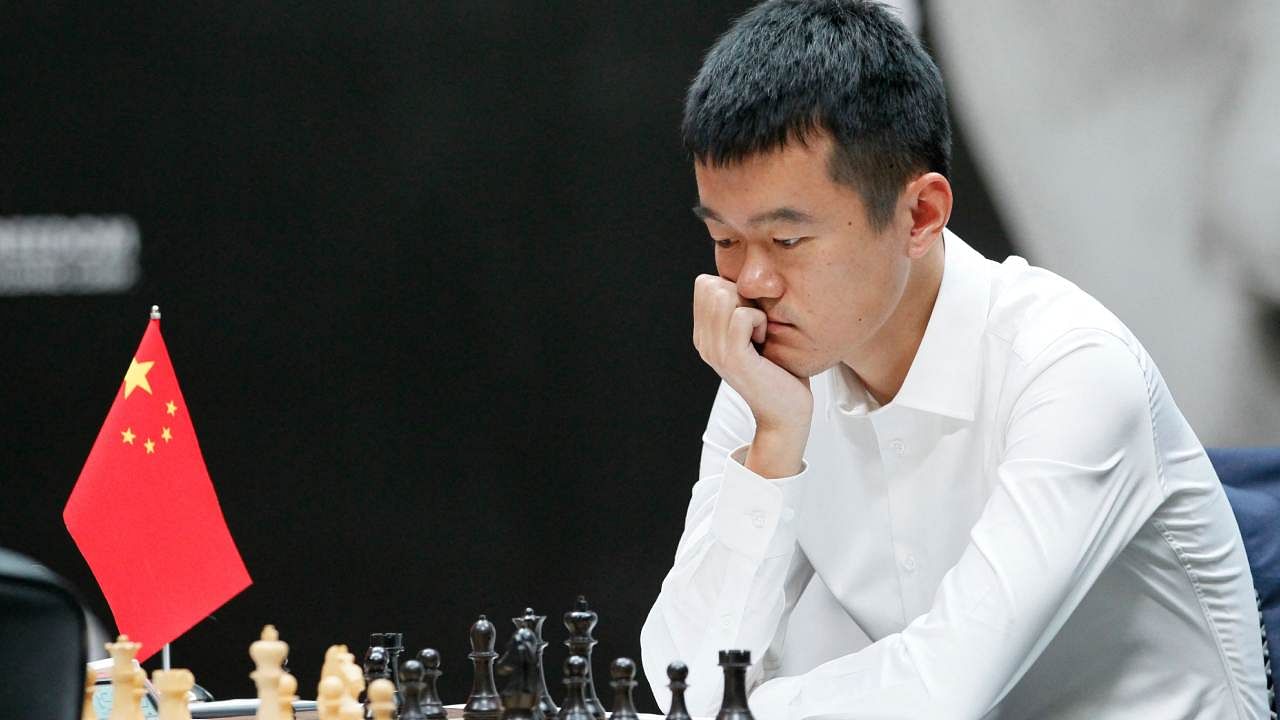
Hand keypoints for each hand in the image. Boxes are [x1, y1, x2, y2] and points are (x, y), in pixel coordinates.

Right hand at [692, 274, 812, 474]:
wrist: (785, 414)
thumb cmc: (780, 373)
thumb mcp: (755, 335)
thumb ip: (742, 310)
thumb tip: (745, 279)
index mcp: (705, 335)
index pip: (705, 284)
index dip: (733, 288)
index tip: (751, 315)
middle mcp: (704, 342)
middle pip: (711, 285)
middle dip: (741, 294)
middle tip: (757, 323)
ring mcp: (715, 350)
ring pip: (723, 295)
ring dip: (751, 307)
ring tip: (760, 332)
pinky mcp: (733, 358)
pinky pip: (742, 315)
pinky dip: (760, 321)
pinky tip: (765, 340)